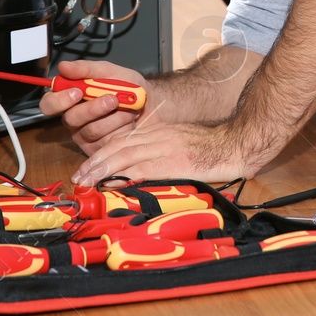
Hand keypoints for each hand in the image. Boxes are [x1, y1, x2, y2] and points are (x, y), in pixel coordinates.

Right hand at [39, 60, 153, 156]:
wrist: (152, 104)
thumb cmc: (129, 87)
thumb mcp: (109, 72)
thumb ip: (86, 69)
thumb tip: (64, 66)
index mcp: (70, 99)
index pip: (49, 104)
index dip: (59, 100)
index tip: (77, 92)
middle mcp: (74, 119)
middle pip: (71, 119)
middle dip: (94, 108)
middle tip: (113, 99)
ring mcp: (86, 136)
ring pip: (91, 130)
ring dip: (115, 117)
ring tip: (129, 108)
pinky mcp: (100, 149)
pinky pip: (106, 142)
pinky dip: (122, 128)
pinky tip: (130, 121)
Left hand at [70, 120, 246, 185]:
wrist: (235, 144)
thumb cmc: (211, 148)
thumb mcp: (181, 143)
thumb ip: (160, 153)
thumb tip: (136, 172)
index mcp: (159, 132)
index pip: (123, 140)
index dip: (102, 154)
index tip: (88, 168)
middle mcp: (159, 136)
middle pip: (119, 146)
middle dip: (95, 162)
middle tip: (79, 177)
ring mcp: (166, 148)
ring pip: (126, 155)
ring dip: (102, 169)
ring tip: (87, 181)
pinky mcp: (174, 162)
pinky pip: (144, 168)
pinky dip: (125, 176)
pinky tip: (113, 184)